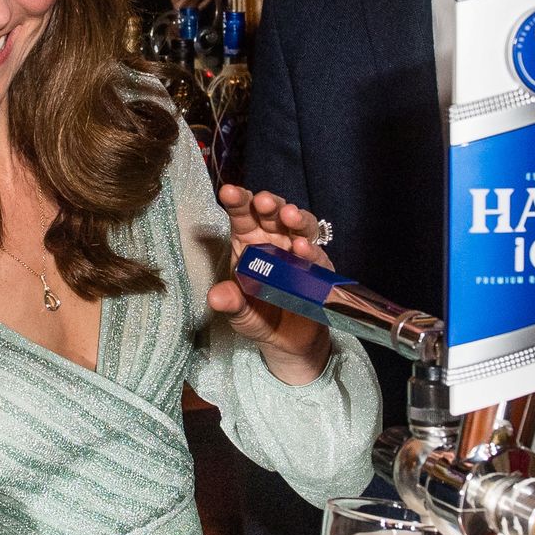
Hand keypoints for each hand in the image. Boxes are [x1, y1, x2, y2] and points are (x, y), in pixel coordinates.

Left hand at [206, 186, 332, 383]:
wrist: (288, 342)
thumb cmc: (259, 319)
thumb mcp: (240, 314)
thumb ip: (230, 303)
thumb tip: (216, 297)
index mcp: (249, 243)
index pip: (242, 216)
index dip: (237, 202)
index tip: (229, 192)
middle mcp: (274, 242)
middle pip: (273, 214)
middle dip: (269, 204)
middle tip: (263, 202)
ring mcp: (298, 252)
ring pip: (300, 226)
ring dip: (296, 218)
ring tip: (290, 215)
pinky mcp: (319, 268)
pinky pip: (317, 255)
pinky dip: (311, 249)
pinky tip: (303, 247)